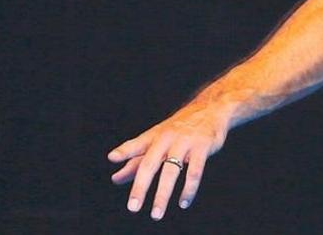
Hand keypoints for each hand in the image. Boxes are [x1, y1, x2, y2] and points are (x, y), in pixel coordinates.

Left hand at [107, 102, 232, 220]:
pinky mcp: (202, 148)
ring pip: (171, 172)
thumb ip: (136, 160)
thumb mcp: (157, 140)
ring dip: (162, 195)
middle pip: (150, 164)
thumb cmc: (178, 129)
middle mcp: (166, 138)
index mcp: (154, 136)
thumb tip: (115, 178)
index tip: (112, 158)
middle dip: (140, 187)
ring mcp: (184, 142)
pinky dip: (188, 189)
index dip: (124, 151)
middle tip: (133, 207)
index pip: (136, 144)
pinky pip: (194, 172)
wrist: (210, 109)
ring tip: (156, 213)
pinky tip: (183, 202)